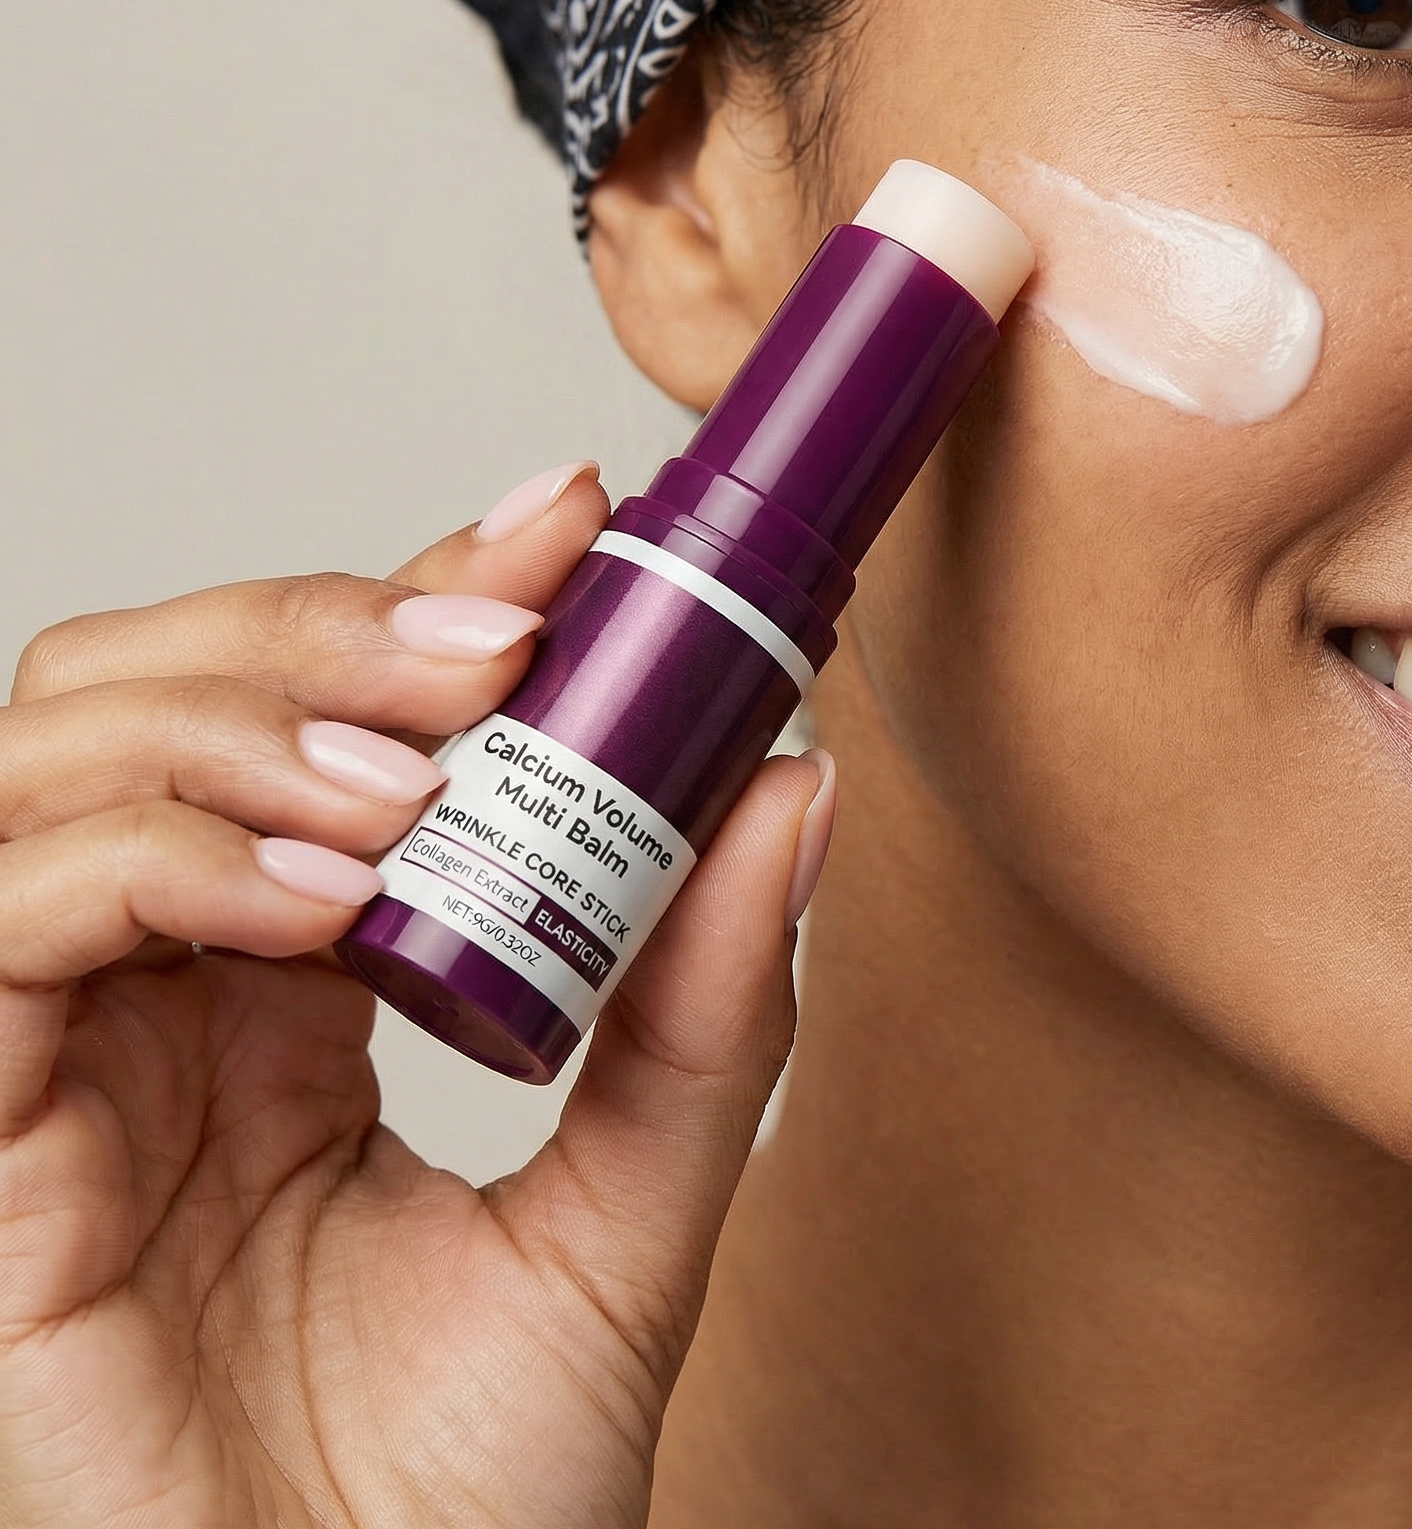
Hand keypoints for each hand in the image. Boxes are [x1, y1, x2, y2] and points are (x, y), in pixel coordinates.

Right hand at [0, 466, 832, 1527]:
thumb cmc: (475, 1504)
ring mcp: (66, 1057)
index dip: (427, 591)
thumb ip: (701, 1006)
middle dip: (328, 620)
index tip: (570, 519)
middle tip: (498, 638)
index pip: (335, 721)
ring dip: (253, 715)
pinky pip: (18, 919)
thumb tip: (797, 788)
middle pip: (169, 686)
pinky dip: (159, 857)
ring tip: (425, 769)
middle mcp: (174, 993)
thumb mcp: (630, 1213)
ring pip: (67, 753)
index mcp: (304, 986)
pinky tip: (317, 896)